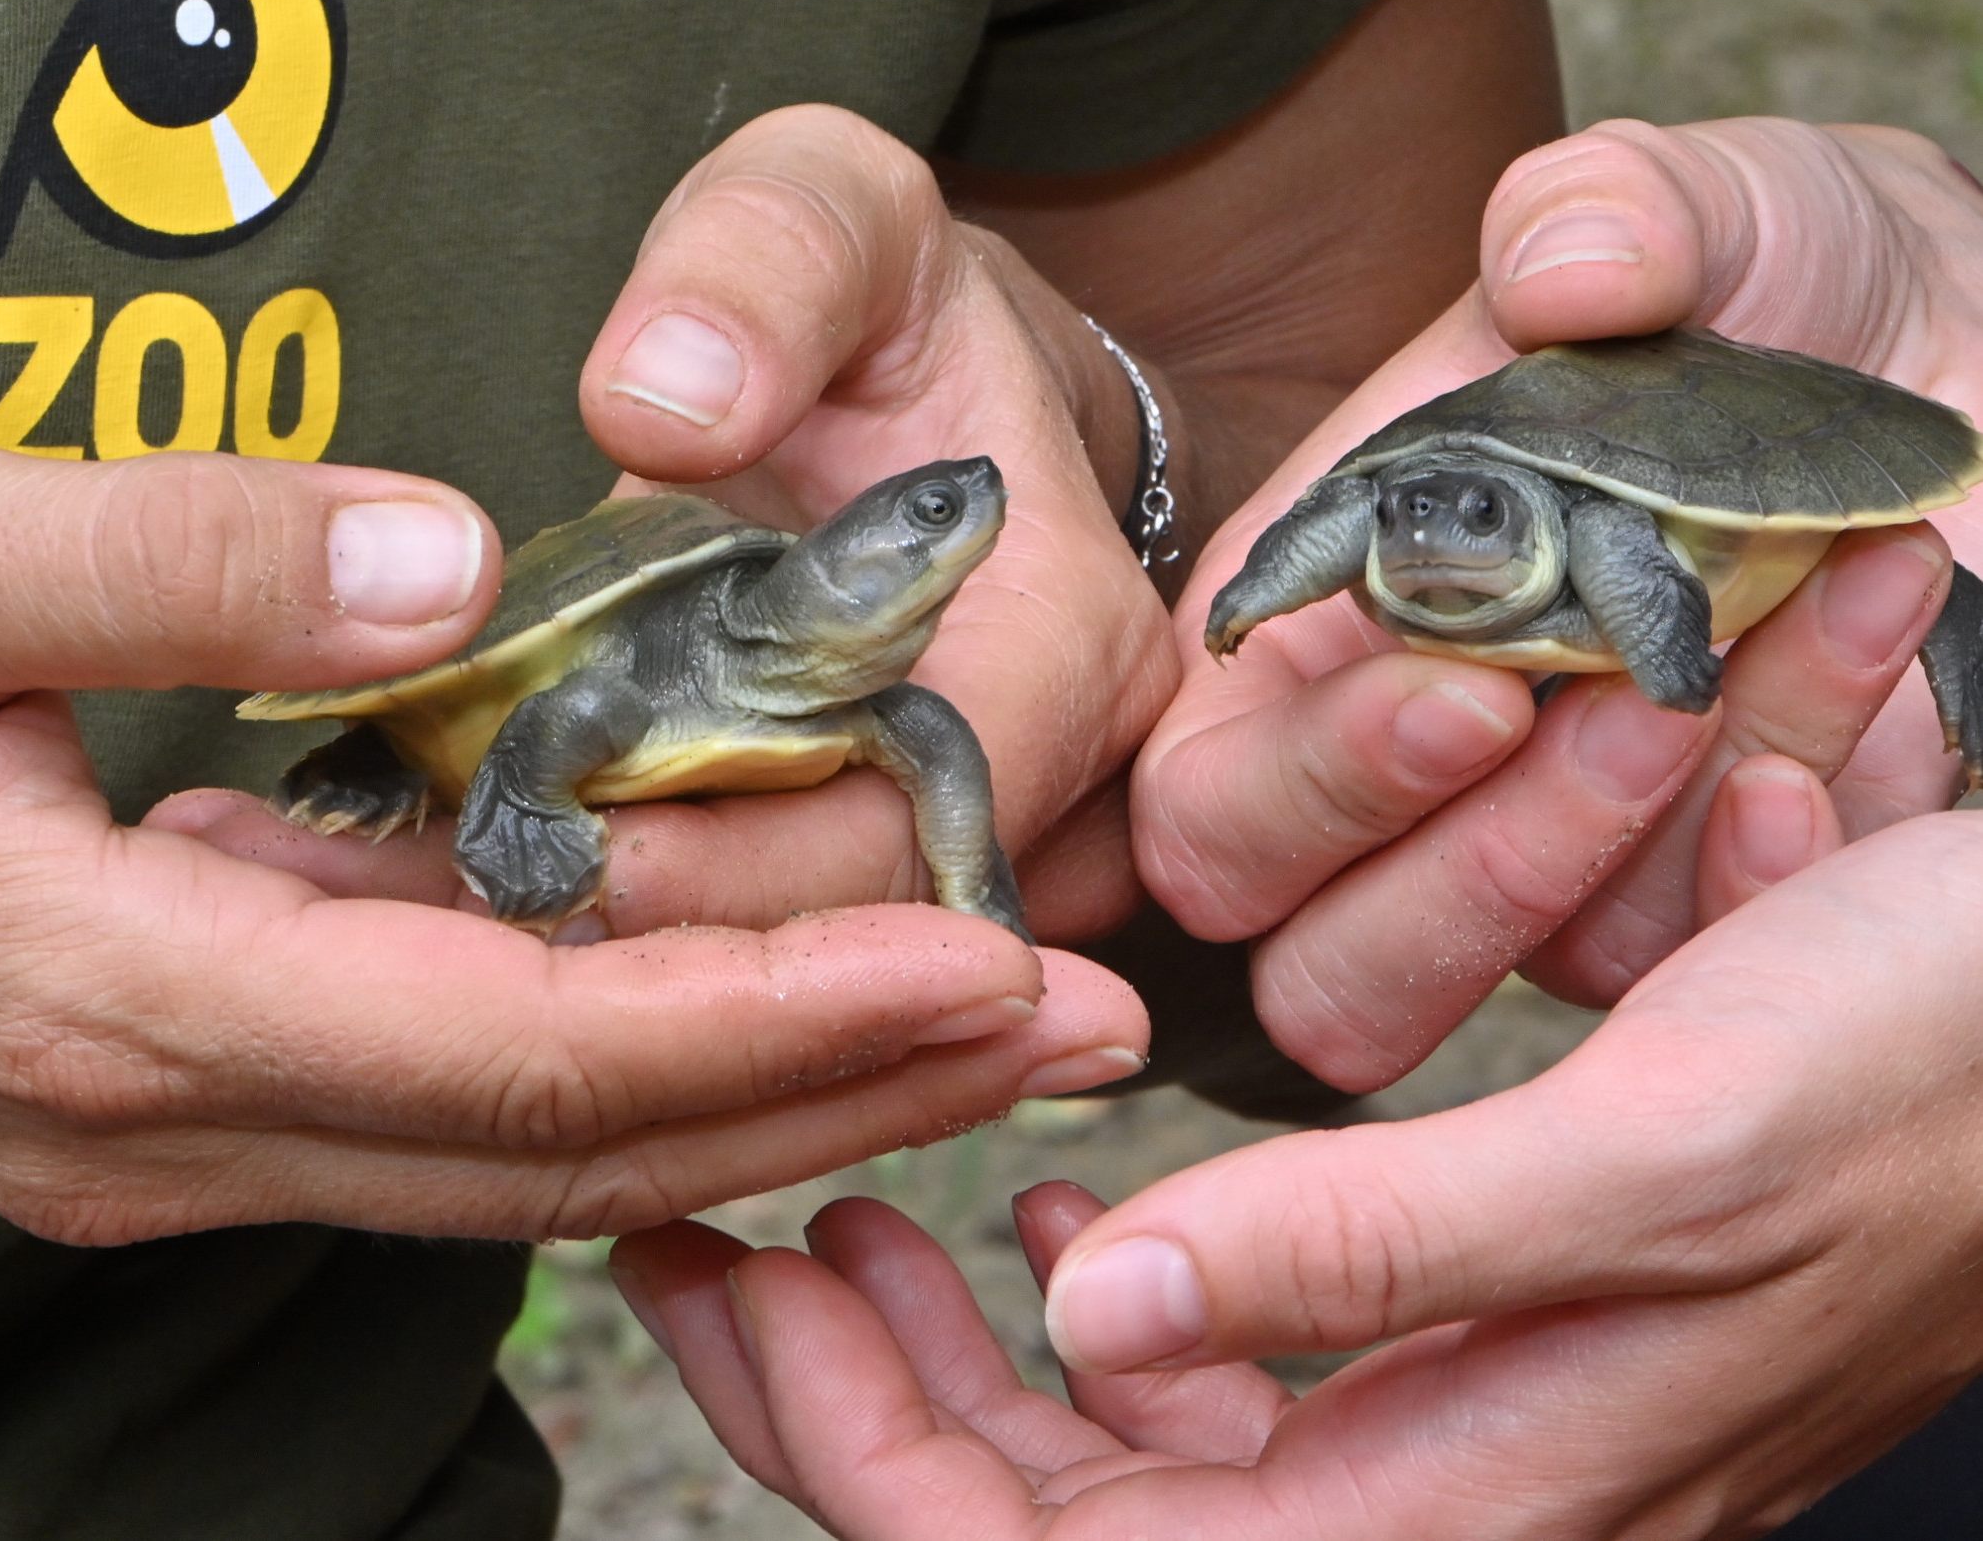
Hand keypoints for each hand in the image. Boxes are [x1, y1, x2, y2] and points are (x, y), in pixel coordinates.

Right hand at [0, 418, 1143, 1242]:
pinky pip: (401, 1094)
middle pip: (550, 1141)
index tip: (996, 958)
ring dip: (735, 1085)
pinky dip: (583, 1061)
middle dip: (829, 1086)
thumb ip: (167, 556)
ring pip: (493, 1144)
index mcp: (96, 997)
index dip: (776, 1018)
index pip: (515, 1054)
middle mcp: (132, 1109)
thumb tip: (440, 551)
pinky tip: (699, 990)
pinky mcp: (109, 1054)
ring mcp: (119, 1111)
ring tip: (955, 1015)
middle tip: (1072, 1014)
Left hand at [178, 104, 1174, 944]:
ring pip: (799, 970)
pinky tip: (470, 893)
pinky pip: (755, 941)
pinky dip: (621, 928)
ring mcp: (961, 843)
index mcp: (1063, 638)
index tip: (572, 840)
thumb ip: (758, 268)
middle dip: (660, 932)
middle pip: (854, 931)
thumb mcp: (825, 208)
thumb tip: (667, 408)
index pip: (921, 820)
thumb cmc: (871, 286)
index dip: (748, 858)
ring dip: (627, 958)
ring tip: (434, 902)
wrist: (912, 370)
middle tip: (455, 890)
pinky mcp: (867, 864)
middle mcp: (1049, 778)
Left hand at [617, 813, 1982, 1539]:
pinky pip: (1244, 1383)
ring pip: (1135, 1457)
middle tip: (711, 1222)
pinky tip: (1054, 1215)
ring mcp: (1472, 1423)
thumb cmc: (1930, 1076)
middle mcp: (1458, 1490)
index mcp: (1480, 1498)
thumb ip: (1390, 1256)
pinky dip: (1111, 1304)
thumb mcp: (1660, 1155)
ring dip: (957, 1355)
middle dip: (857, 1398)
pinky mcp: (1491, 1334)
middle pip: (1071, 1523)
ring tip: (839, 1209)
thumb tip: (1108, 1330)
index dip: (863, 1448)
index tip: (717, 1267)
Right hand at [1135, 118, 1982, 1085]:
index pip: (1208, 783)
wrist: (1971, 348)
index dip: (1298, 780)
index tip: (1466, 682)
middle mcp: (1417, 756)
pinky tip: (1846, 724)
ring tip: (1742, 657)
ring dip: (1614, 845)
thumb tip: (1558, 273)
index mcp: (1332, 603)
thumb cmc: (1790, 281)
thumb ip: (1610, 210)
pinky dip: (1768, 871)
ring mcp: (1565, 847)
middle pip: (1309, 948)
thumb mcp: (1708, 205)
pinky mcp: (1717, 893)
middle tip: (1576, 709)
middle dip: (1433, 863)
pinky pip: (1701, 962)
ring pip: (1514, 979)